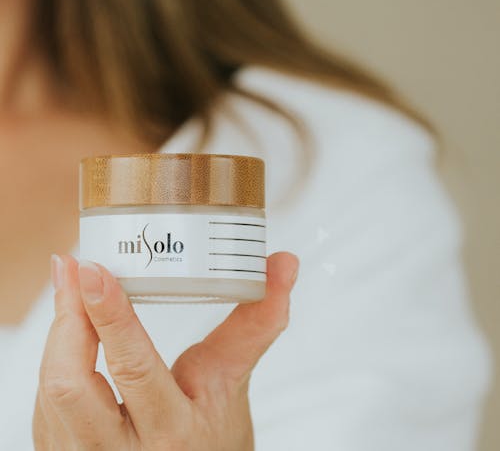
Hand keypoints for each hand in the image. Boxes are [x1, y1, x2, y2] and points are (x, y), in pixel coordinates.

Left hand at [33, 252, 298, 449]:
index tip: (93, 270)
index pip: (135, 369)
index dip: (110, 316)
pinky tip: (70, 328)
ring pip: (51, 392)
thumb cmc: (214, 437)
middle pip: (70, 384)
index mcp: (175, 432)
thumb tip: (284, 263)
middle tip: (74, 267)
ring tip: (71, 285)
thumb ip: (257, 321)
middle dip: (68, 317)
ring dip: (58, 331)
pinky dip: (56, 356)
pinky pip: (46, 403)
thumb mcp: (235, 382)